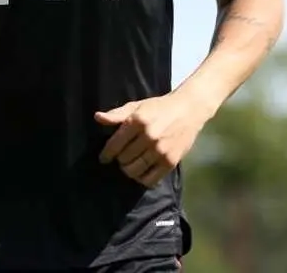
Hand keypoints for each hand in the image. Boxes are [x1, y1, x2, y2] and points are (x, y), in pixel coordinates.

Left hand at [94, 93, 211, 187]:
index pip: (115, 144)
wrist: (188, 109)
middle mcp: (149, 136)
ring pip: (134, 170)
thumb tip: (97, 117)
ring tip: (130, 165)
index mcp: (138, 121)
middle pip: (123, 159)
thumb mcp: (137, 106)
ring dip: (128, 169)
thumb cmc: (159, 107)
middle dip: (119, 159)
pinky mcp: (170, 161)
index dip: (106, 154)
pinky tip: (141, 172)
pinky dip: (142, 179)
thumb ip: (117, 114)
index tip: (104, 158)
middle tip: (122, 157)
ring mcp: (160, 150)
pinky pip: (150, 179)